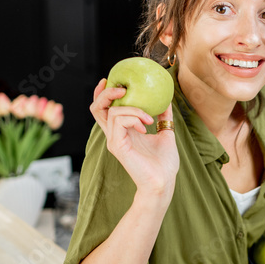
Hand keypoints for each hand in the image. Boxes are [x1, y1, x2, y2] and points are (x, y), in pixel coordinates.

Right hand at [89, 78, 178, 196]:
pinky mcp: (117, 146)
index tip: (110, 80)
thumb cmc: (164, 164)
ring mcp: (114, 141)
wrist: (164, 183)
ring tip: (149, 118)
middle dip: (106, 93)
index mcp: (124, 132)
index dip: (103, 94)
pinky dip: (133, 117)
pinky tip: (146, 125)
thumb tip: (166, 100)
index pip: (105, 110)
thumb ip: (163, 117)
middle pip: (97, 108)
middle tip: (122, 88)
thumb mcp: (166, 133)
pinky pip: (119, 121)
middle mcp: (115, 135)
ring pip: (112, 112)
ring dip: (133, 109)